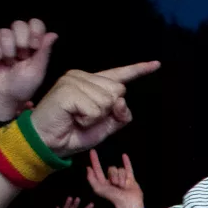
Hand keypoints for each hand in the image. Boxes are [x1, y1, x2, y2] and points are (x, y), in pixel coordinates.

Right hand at [0, 19, 57, 120]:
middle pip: (19, 24)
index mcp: (31, 46)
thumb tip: (53, 34)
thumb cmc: (21, 87)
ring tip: (8, 64)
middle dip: (22, 41)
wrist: (0, 98)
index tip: (34, 46)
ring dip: (8, 51)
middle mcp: (15, 42)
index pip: (34, 25)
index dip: (35, 30)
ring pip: (4, 32)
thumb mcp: (37, 71)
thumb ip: (44, 52)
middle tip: (22, 57)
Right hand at [28, 61, 161, 156]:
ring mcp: (74, 80)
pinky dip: (88, 120)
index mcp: (93, 83)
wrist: (50, 142)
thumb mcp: (106, 126)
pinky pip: (96, 109)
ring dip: (97, 117)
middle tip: (87, 118)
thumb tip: (122, 101)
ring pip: (108, 100)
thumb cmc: (74, 133)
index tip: (156, 64)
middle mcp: (83, 76)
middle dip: (109, 111)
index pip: (120, 75)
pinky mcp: (68, 89)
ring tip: (78, 118)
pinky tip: (74, 118)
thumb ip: (120, 115)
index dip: (138, 70)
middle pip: (119, 90)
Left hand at [85, 151, 145, 207]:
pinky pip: (128, 168)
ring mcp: (121, 178)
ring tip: (123, 187)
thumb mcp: (98, 189)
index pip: (97, 168)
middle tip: (116, 185)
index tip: (92, 151)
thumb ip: (91, 179)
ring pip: (120, 169)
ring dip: (122, 178)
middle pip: (111, 168)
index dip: (94, 160)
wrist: (128, 203)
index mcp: (103, 182)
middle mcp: (112, 179)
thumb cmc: (113, 198)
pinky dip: (127, 162)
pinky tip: (124, 156)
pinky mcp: (131, 179)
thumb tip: (88, 167)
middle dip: (114, 175)